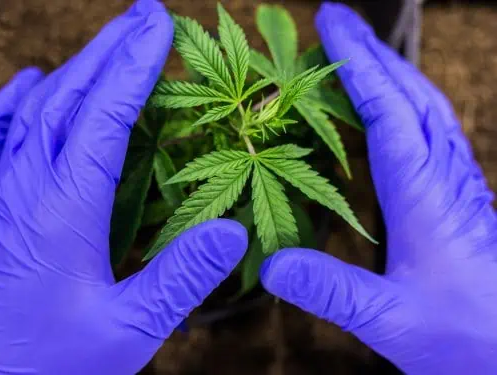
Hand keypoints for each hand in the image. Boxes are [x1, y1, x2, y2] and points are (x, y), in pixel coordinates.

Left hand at [0, 1, 246, 373]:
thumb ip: (182, 277)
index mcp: (62, 209)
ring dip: (74, 68)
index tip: (160, 28)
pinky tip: (27, 85)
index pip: (104, 115)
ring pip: (35, 110)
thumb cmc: (52, 363)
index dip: (135, 67)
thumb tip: (233, 231)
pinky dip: (16, 103)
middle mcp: (22, 187)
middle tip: (143, 15)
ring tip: (108, 43)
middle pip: (68, 96)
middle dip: (109, 50)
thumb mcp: (130, 330)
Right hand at [261, 3, 496, 373]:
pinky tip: (396, 107)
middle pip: (411, 94)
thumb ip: (329, 290)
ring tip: (360, 51)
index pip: (387, 109)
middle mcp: (445, 175)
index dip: (357, 63)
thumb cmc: (464, 335)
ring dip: (393, 71)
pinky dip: (408, 102)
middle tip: (337, 20)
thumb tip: (270, 265)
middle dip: (373, 52)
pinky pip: (433, 130)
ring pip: (427, 106)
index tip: (331, 24)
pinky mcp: (459, 194)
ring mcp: (457, 182)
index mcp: (425, 194)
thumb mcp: (388, 319)